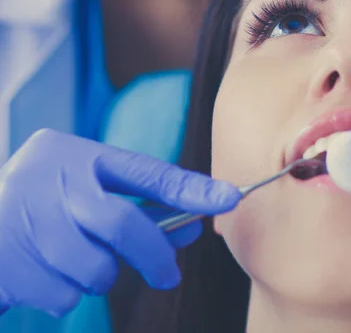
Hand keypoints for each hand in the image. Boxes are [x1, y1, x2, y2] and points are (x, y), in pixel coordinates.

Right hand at [0, 129, 240, 316]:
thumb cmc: (43, 200)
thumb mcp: (83, 183)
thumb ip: (134, 200)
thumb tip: (192, 225)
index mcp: (75, 154)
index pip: (145, 172)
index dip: (189, 189)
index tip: (229, 199)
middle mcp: (50, 181)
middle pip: (124, 224)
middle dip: (155, 253)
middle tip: (169, 273)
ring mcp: (24, 223)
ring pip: (96, 269)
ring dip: (101, 274)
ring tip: (81, 260)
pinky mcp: (8, 265)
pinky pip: (65, 295)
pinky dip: (68, 292)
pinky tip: (48, 272)